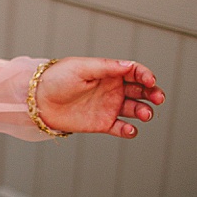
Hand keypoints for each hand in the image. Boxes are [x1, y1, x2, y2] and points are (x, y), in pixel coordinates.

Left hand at [35, 57, 163, 138]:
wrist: (38, 100)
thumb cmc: (56, 79)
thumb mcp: (80, 68)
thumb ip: (105, 67)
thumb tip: (129, 65)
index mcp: (108, 72)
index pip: (135, 72)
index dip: (145, 75)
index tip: (150, 80)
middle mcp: (113, 89)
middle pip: (141, 91)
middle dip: (153, 93)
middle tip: (157, 98)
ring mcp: (109, 107)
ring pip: (136, 109)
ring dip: (144, 111)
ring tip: (144, 114)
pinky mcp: (103, 124)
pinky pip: (122, 128)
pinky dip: (129, 130)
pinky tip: (130, 130)